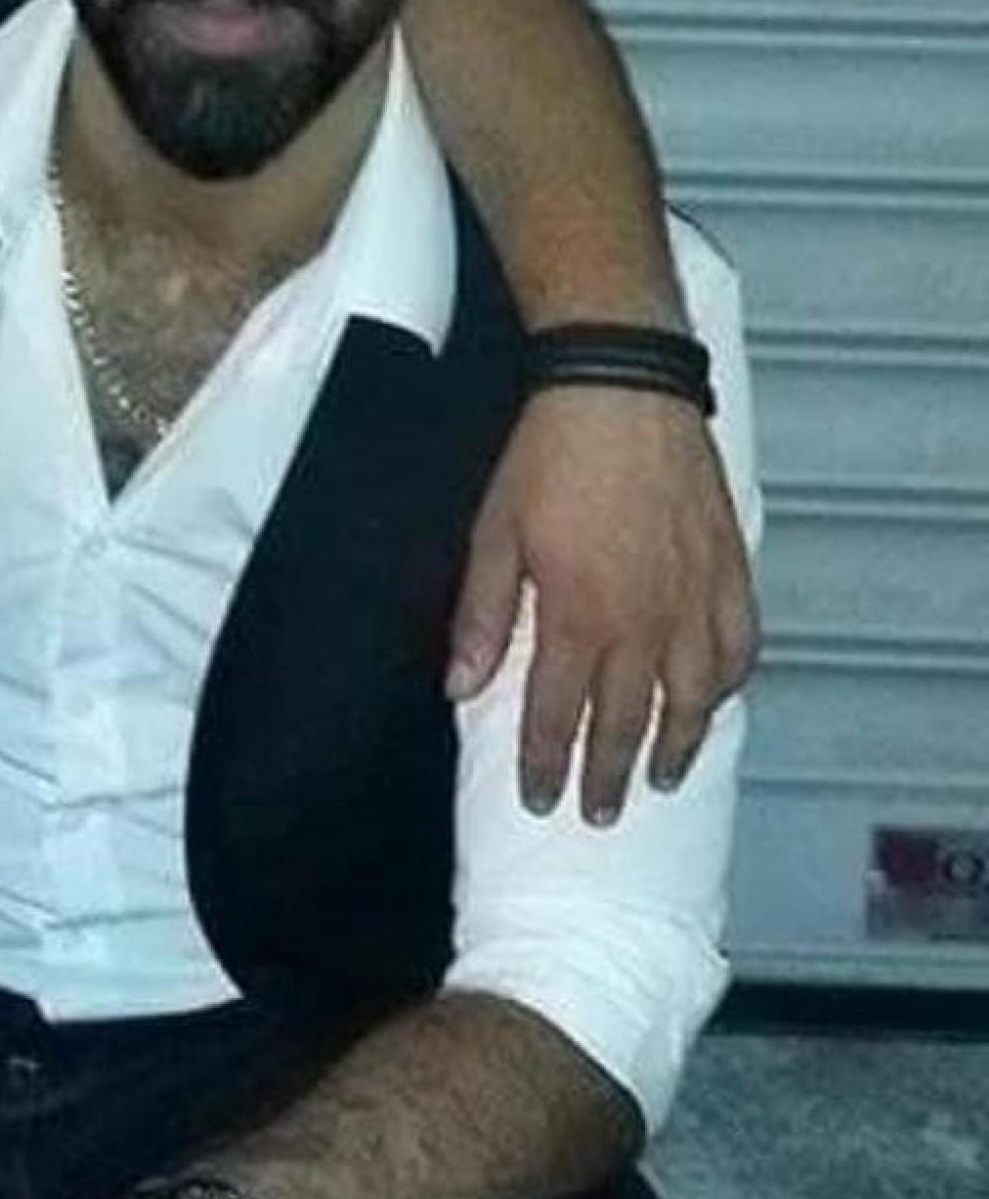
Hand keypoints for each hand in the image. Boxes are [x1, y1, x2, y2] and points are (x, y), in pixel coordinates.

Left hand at [446, 388, 755, 822]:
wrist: (623, 386)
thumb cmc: (551, 453)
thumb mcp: (495, 530)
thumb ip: (483, 615)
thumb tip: (461, 687)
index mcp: (579, 616)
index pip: (556, 715)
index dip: (545, 764)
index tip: (539, 798)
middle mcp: (643, 621)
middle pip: (626, 722)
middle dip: (608, 775)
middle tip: (600, 813)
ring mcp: (694, 598)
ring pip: (693, 698)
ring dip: (676, 745)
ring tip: (661, 776)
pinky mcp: (730, 569)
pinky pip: (738, 646)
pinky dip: (728, 682)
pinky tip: (716, 697)